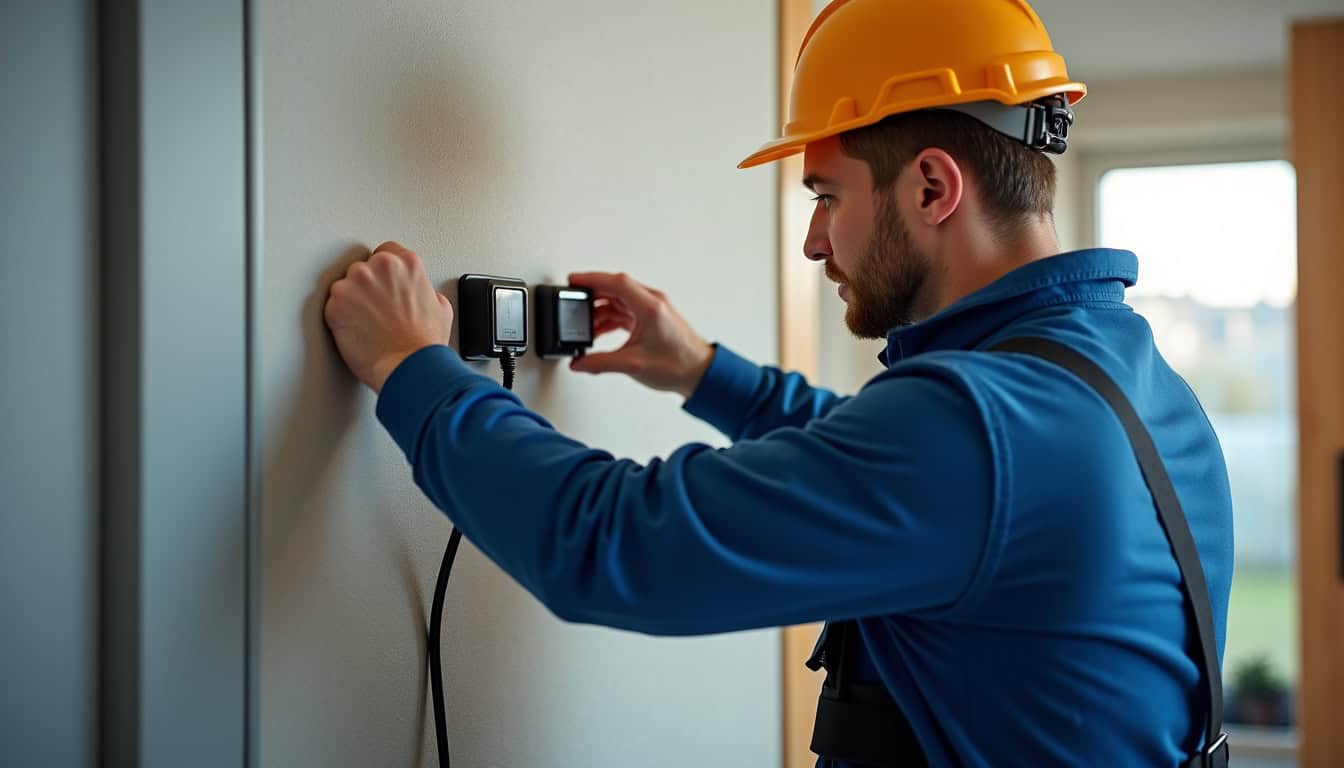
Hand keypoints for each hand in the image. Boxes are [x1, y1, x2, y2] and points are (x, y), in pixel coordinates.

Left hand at [324, 241, 452, 393]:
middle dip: (367, 287)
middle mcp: (380, 267)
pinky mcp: (336, 303)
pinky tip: (357, 331)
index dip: (384, 273)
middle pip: (363, 268)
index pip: (385, 252)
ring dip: (352, 301)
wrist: (409, 368)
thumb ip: (425, 290)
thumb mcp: (441, 309)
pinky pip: (333, 305)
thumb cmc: (424, 345)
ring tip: (367, 323)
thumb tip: (420, 293)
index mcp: (407, 264)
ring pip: (345, 285)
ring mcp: (355, 283)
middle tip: (376, 310)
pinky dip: (340, 318)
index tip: (383, 286)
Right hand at [566, 272, 713, 398]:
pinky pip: (624, 311)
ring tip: (583, 325)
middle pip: (615, 289)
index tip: (574, 281)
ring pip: (618, 301)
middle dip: (592, 295)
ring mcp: (651, 310)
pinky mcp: (650, 319)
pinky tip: (598, 331)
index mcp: (650, 307)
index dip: (593, 279)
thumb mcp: (633, 364)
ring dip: (600, 310)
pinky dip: (610, 318)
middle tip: (573, 302)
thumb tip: (580, 363)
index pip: (617, 283)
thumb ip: (601, 363)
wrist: (699, 373)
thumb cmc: (679, 365)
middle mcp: (652, 303)